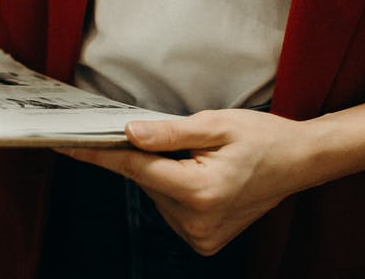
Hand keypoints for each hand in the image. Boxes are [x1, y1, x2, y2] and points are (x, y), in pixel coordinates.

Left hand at [62, 108, 308, 256]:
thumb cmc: (260, 137)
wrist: (298, 163)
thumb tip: (129, 133)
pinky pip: (170, 206)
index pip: (135, 168)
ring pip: (156, 193)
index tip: (67, 144)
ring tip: (198, 155)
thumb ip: (170, 132)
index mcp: (199, 191)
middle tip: (170, 133)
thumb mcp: (215, 124)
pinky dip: (174, 186)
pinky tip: (199, 173)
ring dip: (164, 171)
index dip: (99, 153)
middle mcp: (196, 222)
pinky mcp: (204, 241)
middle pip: (146, 180)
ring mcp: (201, 237)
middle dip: (147, 154)